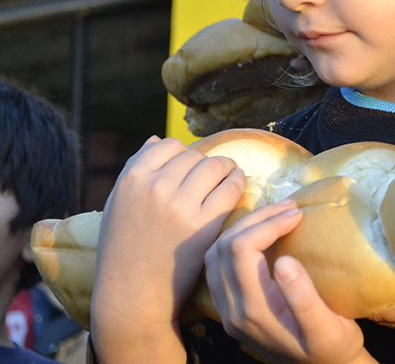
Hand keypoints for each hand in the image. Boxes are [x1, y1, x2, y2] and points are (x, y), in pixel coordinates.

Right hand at [92, 136, 245, 361]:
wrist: (134, 293)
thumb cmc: (125, 249)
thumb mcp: (119, 205)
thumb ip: (136, 169)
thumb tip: (157, 139)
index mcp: (132, 179)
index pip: (168, 145)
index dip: (181, 155)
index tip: (187, 168)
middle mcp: (156, 187)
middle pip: (195, 156)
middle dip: (204, 164)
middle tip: (210, 176)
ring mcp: (182, 205)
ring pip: (216, 166)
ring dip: (226, 168)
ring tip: (229, 175)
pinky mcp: (205, 224)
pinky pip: (231, 187)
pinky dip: (238, 181)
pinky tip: (238, 185)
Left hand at [203, 200, 371, 363]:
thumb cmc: (331, 347)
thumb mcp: (329, 327)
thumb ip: (304, 298)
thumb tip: (284, 261)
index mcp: (254, 311)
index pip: (241, 250)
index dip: (267, 224)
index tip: (297, 215)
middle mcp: (233, 311)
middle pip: (224, 247)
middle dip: (255, 219)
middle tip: (289, 208)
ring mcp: (228, 310)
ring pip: (215, 254)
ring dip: (243, 227)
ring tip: (276, 214)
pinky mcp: (231, 308)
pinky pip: (218, 266)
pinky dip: (235, 241)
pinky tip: (261, 233)